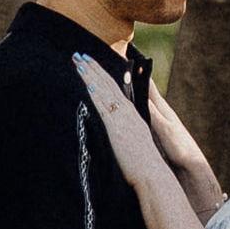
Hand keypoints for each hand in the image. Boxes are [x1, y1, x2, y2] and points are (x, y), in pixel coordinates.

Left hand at [72, 50, 162, 164]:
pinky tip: (87, 83)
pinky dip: (96, 94)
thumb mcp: (134, 142)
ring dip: (90, 74)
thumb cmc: (143, 164)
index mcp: (132, 113)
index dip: (102, 74)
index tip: (90, 63)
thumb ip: (124, 132)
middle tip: (79, 54)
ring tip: (77, 60)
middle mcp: (127, 112)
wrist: (152, 173)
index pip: (115, 88)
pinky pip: (104, 107)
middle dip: (93, 68)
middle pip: (108, 84)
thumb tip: (115, 129)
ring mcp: (122, 119)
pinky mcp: (117, 128)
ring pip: (104, 90)